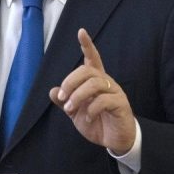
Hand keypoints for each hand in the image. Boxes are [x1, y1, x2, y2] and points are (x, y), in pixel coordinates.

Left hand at [49, 28, 135, 154]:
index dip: (87, 45)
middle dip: (70, 81)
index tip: (81, 32)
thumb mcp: (76, 113)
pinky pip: (104, 100)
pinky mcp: (120, 104)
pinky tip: (88, 118)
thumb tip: (53, 91)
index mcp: (95, 82)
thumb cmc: (97, 122)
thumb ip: (65, 102)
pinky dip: (91, 109)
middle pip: (87, 70)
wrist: (115, 141)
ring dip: (78, 96)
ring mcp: (115, 92)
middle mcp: (106, 83)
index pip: (92, 58)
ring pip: (95, 83)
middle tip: (63, 98)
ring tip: (70, 109)